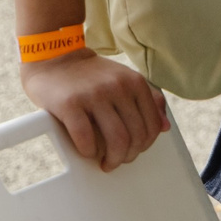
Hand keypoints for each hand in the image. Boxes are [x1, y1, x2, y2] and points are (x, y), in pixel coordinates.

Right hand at [22, 49, 170, 171]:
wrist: (55, 58)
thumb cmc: (91, 75)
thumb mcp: (125, 80)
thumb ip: (149, 100)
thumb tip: (165, 127)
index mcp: (136, 83)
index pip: (152, 124)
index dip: (145, 145)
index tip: (134, 151)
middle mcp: (118, 87)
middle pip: (136, 135)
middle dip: (129, 155)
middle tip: (118, 161)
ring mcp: (94, 95)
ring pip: (116, 139)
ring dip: (113, 159)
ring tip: (106, 163)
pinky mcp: (70, 104)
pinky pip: (86, 138)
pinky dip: (89, 151)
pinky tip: (88, 152)